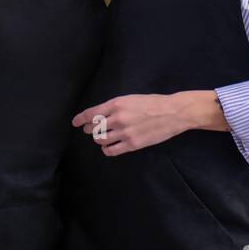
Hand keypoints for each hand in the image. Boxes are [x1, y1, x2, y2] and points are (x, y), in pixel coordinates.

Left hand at [73, 93, 190, 155]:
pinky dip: (106, 150)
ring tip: (102, 138)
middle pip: (93, 128)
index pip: (91, 114)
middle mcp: (117, 118)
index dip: (80, 119)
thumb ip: (114, 107)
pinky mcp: (132, 144)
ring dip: (98, 139)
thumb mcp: (130, 99)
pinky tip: (109, 147)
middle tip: (90, 130)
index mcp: (116, 104)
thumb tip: (100, 115)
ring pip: (100, 140)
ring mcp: (124, 132)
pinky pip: (111, 151)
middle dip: (89, 130)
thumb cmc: (153, 103)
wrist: (172, 112)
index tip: (75, 123)